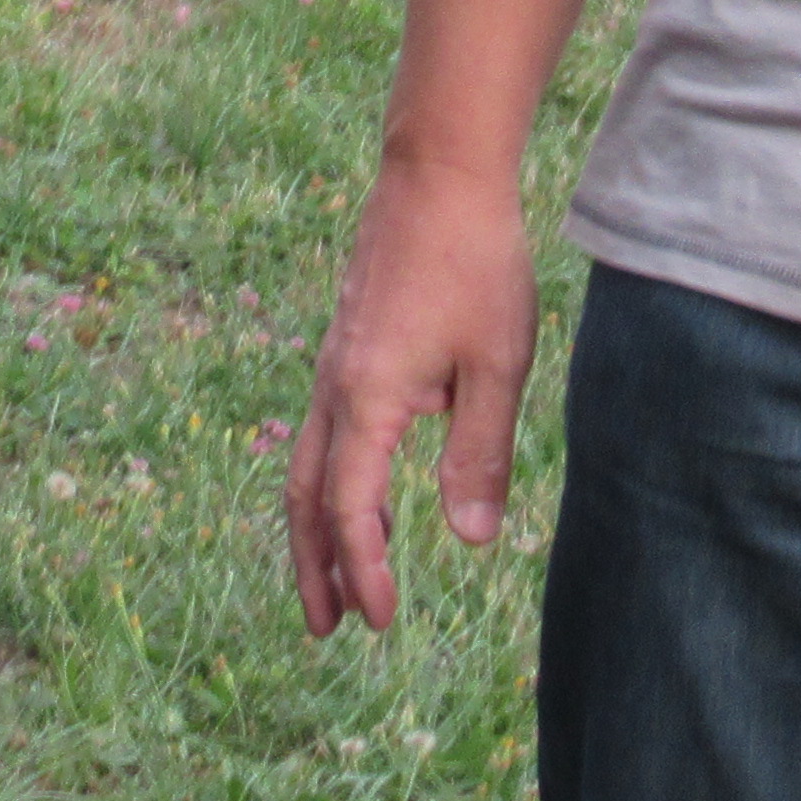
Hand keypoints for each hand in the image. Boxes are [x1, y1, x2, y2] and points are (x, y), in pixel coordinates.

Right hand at [285, 160, 542, 634]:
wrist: (438, 173)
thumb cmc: (476, 264)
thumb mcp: (497, 366)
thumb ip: (479, 455)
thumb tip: (468, 541)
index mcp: (367, 395)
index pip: (349, 504)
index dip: (361, 567)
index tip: (380, 621)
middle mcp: (335, 384)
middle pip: (303, 492)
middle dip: (312, 564)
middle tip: (325, 627)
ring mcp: (334, 361)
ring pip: (306, 460)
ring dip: (316, 525)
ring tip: (333, 574)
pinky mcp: (347, 343)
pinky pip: (324, 427)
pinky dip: (331, 478)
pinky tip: (364, 491)